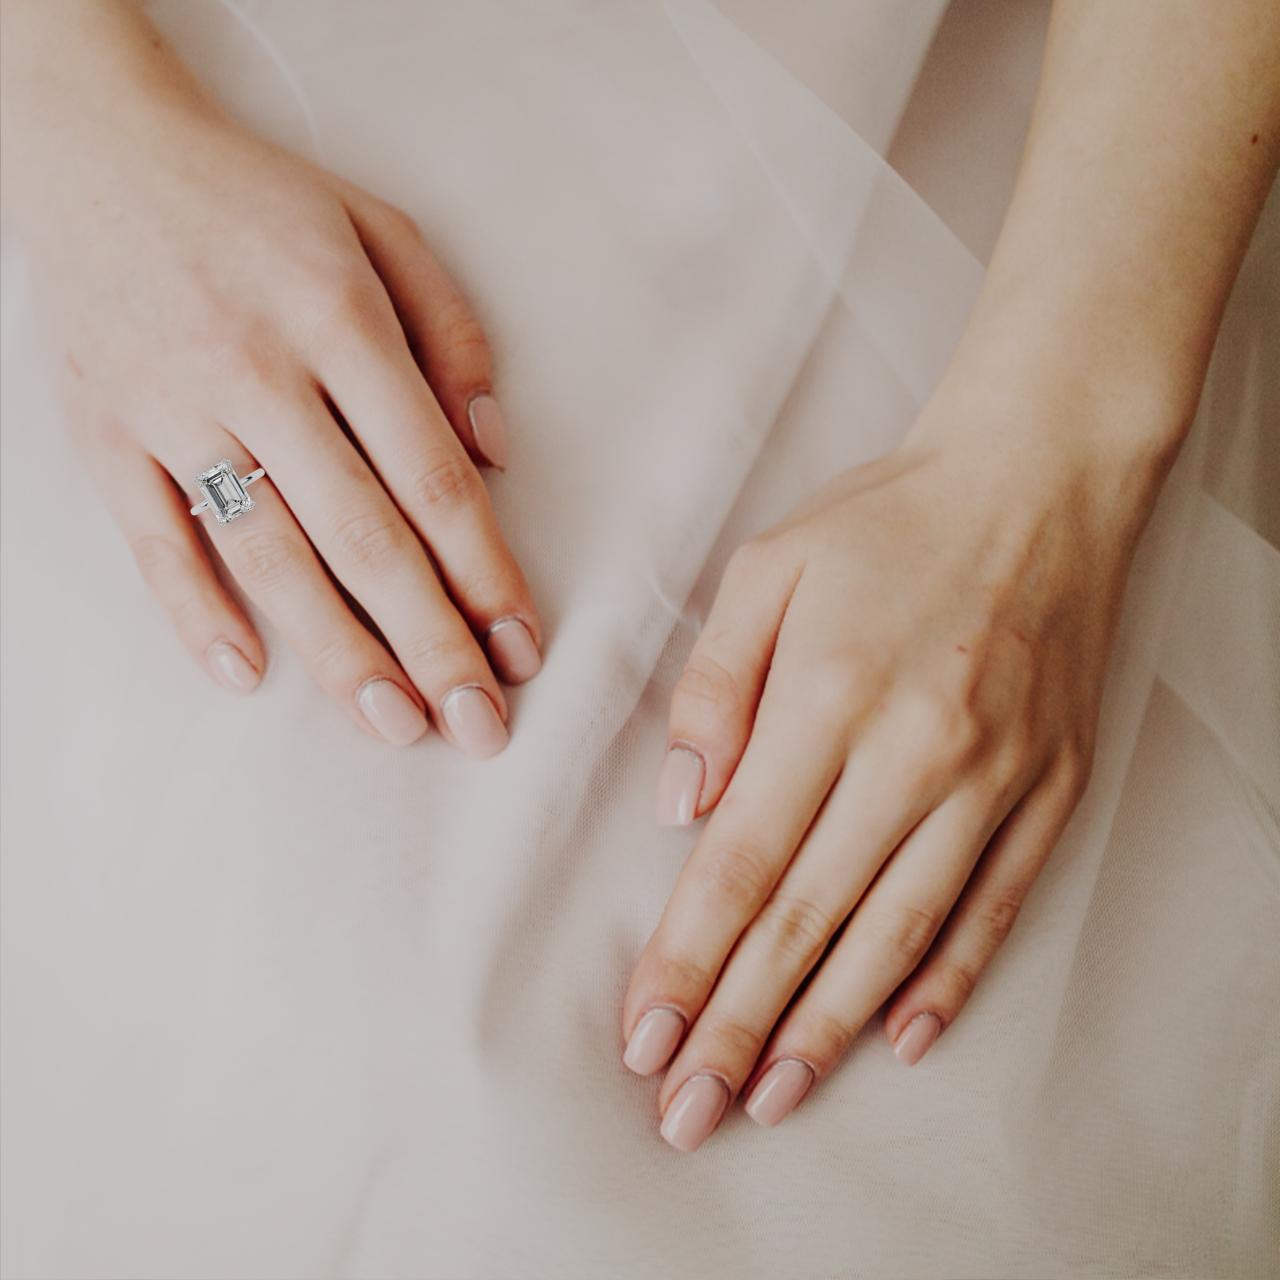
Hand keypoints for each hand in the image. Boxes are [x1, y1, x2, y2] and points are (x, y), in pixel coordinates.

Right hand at [16, 37, 539, 754]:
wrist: (96, 149)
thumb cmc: (260, 202)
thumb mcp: (382, 229)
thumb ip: (453, 334)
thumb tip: (499, 451)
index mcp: (340, 320)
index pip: (433, 479)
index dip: (485, 573)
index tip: (523, 648)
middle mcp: (259, 372)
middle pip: (364, 537)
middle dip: (430, 642)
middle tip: (480, 727)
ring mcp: (174, 409)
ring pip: (268, 556)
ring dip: (336, 652)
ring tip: (394, 727)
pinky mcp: (104, 434)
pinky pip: (152, 540)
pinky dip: (194, 613)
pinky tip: (247, 676)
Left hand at [622, 395, 1164, 1149]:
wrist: (1035, 481)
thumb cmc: (886, 519)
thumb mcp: (768, 569)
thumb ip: (712, 690)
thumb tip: (681, 807)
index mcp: (829, 696)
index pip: (743, 861)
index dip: (689, 958)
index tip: (646, 1035)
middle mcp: (915, 752)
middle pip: (811, 919)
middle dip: (738, 1023)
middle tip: (688, 1110)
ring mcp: (994, 778)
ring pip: (899, 933)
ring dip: (830, 1026)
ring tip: (774, 1096)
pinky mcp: (1050, 787)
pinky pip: (995, 904)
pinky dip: (948, 980)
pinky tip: (903, 1039)